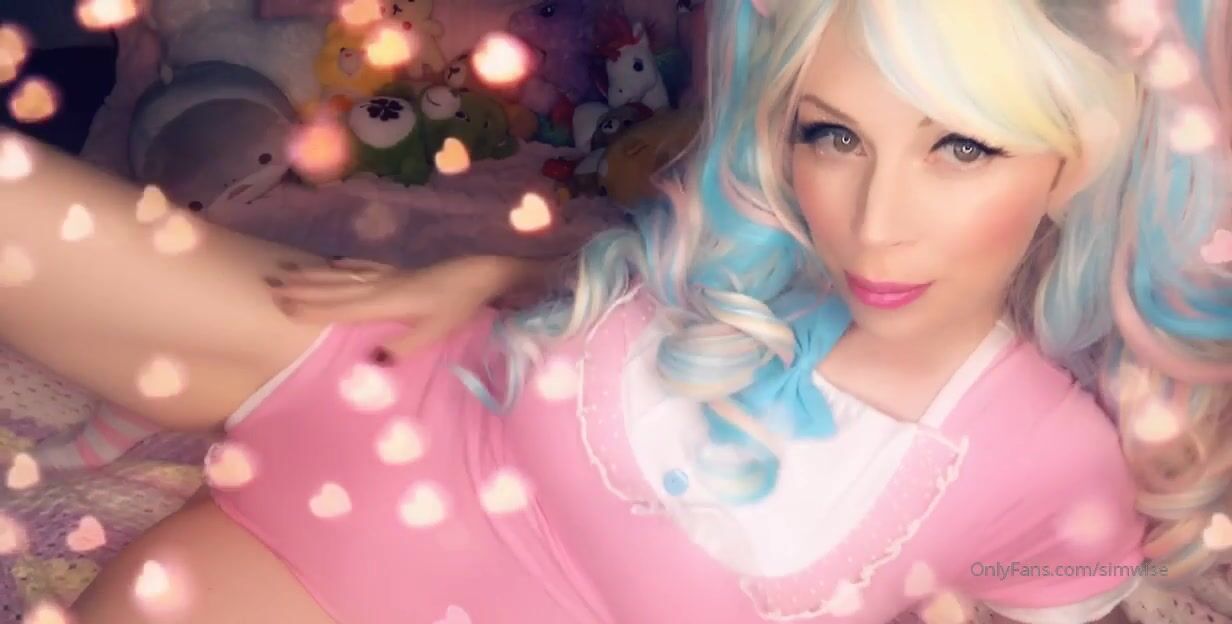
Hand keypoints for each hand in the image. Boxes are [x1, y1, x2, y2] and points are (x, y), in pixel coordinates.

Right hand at [266, 256, 533, 355]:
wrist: (482, 271)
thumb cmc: (460, 304)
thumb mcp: (436, 331)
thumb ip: (403, 347)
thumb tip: (369, 362)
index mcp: (387, 302)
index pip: (341, 308)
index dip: (311, 308)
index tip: (281, 307)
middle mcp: (381, 285)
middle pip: (334, 288)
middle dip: (302, 289)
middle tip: (269, 287)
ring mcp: (389, 275)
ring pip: (343, 275)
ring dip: (315, 276)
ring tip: (287, 273)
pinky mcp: (400, 271)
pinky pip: (362, 267)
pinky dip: (343, 266)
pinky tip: (333, 264)